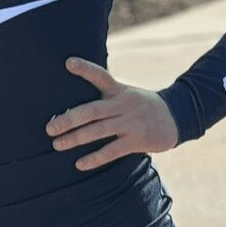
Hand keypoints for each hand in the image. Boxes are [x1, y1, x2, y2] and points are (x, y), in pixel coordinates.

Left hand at [45, 56, 180, 168]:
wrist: (176, 117)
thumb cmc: (142, 106)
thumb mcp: (126, 94)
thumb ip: (105, 97)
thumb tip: (74, 107)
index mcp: (119, 90)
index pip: (100, 76)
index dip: (85, 69)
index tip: (67, 62)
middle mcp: (124, 104)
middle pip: (92, 110)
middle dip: (69, 119)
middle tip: (49, 128)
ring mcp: (131, 122)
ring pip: (99, 131)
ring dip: (76, 139)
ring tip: (57, 145)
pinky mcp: (137, 140)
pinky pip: (112, 150)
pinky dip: (95, 158)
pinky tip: (79, 163)